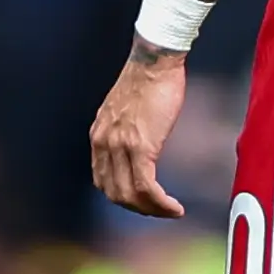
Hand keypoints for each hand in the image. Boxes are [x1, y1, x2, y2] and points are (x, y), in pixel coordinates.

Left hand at [89, 50, 190, 218]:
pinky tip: (174, 207)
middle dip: (138, 208)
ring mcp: (120, 146)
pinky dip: (161, 203)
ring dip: (152, 210)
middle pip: (114, 193)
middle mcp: (104, 143)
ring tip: (170, 211)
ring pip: (130, 195)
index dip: (123, 197)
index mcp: (99, 135)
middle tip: (159, 211)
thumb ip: (126, 130)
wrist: (154, 62)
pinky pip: (147, 187)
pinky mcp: (141, 147)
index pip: (102, 180)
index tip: (143, 200)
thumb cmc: (148, 79)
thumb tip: (140, 145)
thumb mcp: (127, 109)